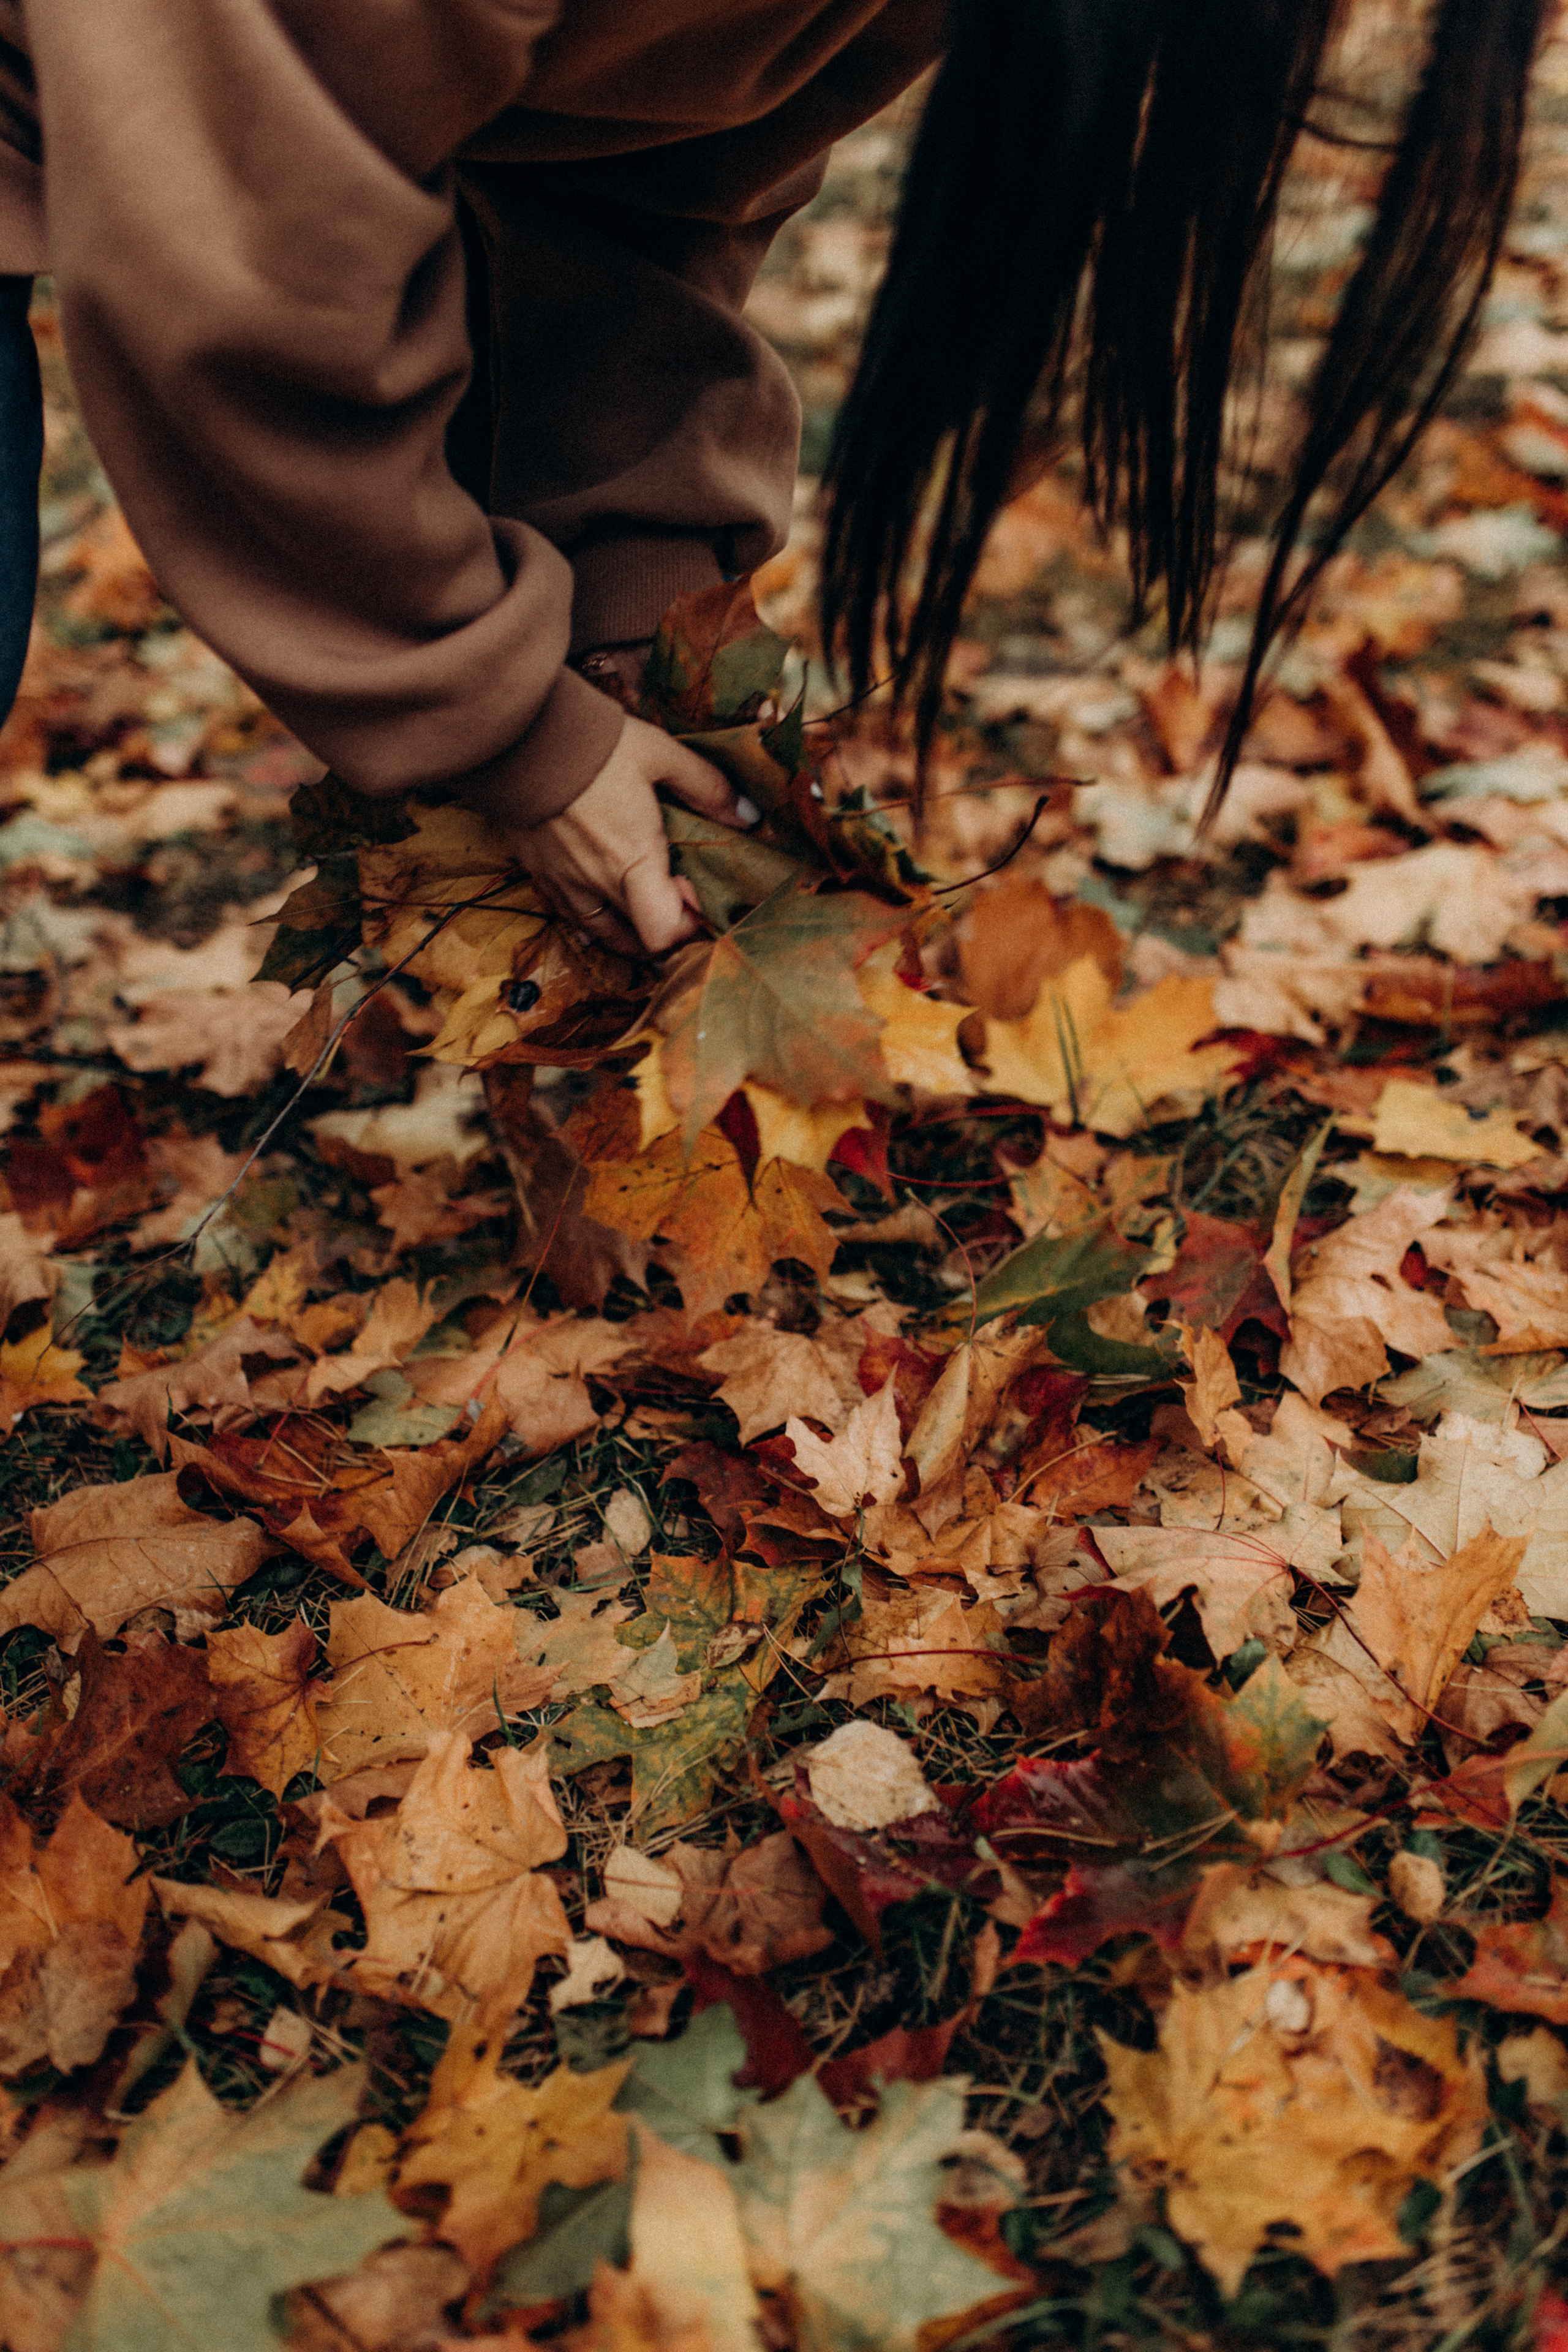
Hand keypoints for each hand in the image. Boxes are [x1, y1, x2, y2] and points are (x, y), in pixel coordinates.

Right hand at [513, 714, 752, 956]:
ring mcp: (564, 884)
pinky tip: (604, 896)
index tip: (692, 892)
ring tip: (644, 903)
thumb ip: (707, 788)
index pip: (664, 934)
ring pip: (603, 936)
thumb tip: (748, 815)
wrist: (520, 734)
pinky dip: (594, 917)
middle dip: (666, 928)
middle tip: (675, 894)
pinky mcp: (539, 873)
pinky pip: (571, 915)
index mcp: (632, 861)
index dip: (687, 926)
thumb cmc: (595, 744)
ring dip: (631, 931)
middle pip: (639, 943)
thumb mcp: (661, 755)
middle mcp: (597, 883)